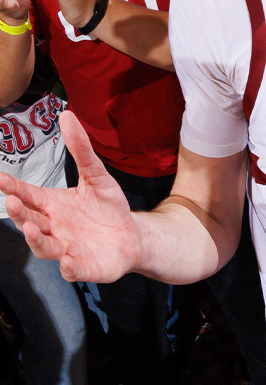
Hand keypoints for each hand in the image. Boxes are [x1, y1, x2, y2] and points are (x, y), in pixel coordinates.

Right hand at [0, 110, 141, 282]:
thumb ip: (81, 150)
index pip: (28, 195)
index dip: (13, 188)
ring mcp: (66, 248)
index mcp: (53, 205)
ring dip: (36, 239)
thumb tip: (67, 114)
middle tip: (12, 200)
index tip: (0, 179)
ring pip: (44, 246)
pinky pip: (71, 269)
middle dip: (20, 213)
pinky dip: (67, 267)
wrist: (132, 236)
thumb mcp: (97, 176)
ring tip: (33, 228)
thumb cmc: (108, 206)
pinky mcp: (83, 266)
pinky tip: (66, 260)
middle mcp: (54, 227)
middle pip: (30, 221)